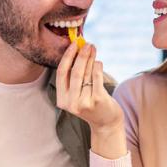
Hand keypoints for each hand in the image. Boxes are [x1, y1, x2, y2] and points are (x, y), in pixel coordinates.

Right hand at [56, 41, 126, 157]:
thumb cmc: (91, 103)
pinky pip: (97, 77)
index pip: (61, 73)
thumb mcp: (78, 93)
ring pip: (86, 74)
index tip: (73, 44)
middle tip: (86, 44)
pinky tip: (98, 62)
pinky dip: (97, 67)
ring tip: (93, 49)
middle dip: (80, 55)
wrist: (106, 123)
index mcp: (62, 99)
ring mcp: (83, 102)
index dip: (67, 57)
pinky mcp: (97, 100)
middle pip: (74, 72)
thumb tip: (78, 49)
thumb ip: (75, 75)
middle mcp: (70, 103)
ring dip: (90, 58)